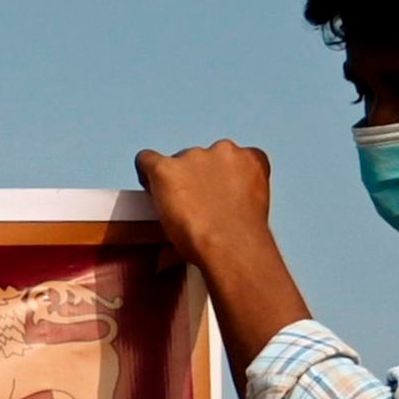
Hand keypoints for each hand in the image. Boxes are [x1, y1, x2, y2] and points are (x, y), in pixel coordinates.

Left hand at [133, 141, 311, 369]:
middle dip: (194, 181)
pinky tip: (145, 188)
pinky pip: (146, 161)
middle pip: (199, 160)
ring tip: (174, 214)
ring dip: (172, 184)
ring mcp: (194, 158)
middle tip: (192, 213)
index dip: (218, 180)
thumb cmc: (247, 244)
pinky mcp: (166, 170)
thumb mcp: (255, 215)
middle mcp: (224, 150)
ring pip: (175, 164)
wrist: (230, 247)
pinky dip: (144, 173)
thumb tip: (233, 226)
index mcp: (253, 159)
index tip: (214, 200)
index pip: (233, 160)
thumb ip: (243, 204)